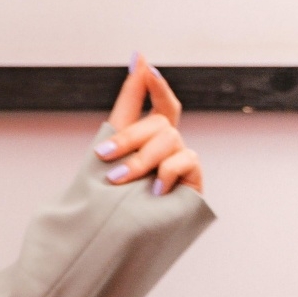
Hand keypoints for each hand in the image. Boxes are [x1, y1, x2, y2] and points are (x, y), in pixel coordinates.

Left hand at [96, 54, 203, 194]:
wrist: (112, 240)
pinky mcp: (193, 184)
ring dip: (141, 159)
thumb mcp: (108, 151)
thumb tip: (135, 56)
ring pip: (169, 139)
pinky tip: (154, 190)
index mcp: (146, 139)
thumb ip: (124, 107)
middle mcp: (167, 148)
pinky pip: (186, 160)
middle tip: (103, 155)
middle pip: (158, 122)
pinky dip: (166, 172)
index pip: (156, 103)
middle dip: (129, 137)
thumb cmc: (106, 199)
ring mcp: (182, 165)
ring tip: (119, 180)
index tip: (141, 59)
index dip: (151, 83)